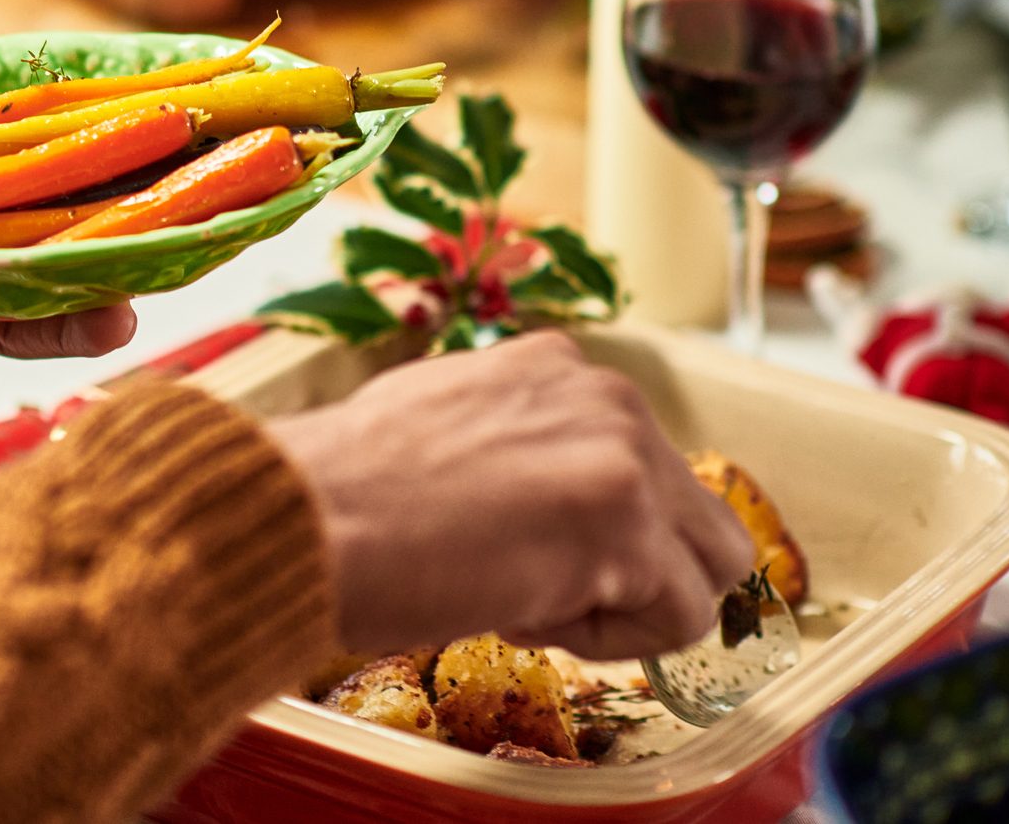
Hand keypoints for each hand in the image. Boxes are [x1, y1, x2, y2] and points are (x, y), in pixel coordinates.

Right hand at [270, 331, 754, 660]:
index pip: (640, 463)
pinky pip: (677, 620)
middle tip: (539, 586)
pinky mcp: (627, 526)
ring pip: (706, 570)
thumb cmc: (341, 490)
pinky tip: (520, 609)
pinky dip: (608, 642)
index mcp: (556, 365)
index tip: (523, 549)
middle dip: (638, 571)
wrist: (303, 515)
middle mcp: (603, 394)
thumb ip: (521, 443)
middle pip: (700, 518)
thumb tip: (550, 500)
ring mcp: (623, 455)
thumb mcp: (445, 424)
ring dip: (629, 607)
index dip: (593, 531)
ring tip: (528, 598)